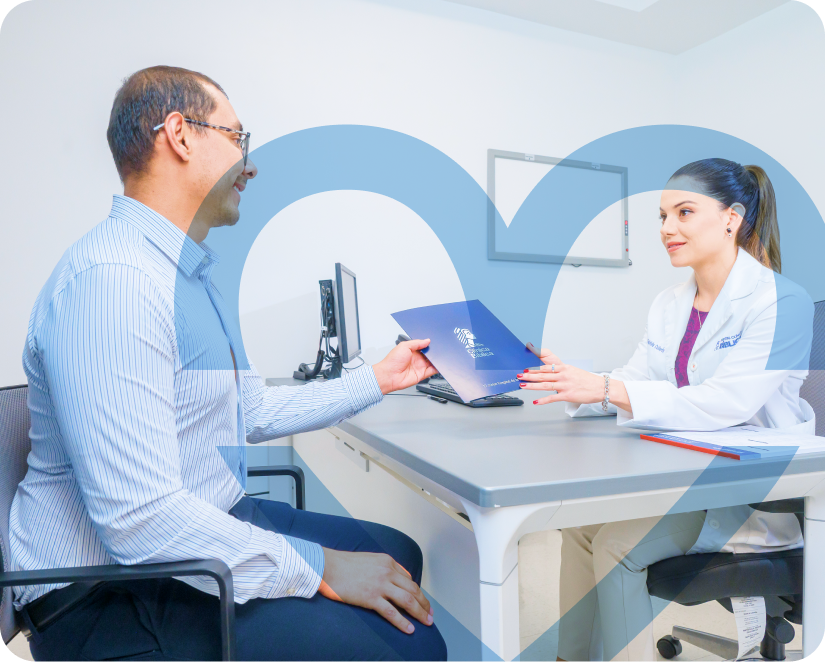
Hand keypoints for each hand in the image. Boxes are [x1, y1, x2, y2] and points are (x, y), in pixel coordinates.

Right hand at [318, 548, 433, 633]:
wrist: (327, 566)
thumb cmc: (345, 564)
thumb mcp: (370, 560)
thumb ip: (384, 568)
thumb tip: (396, 580)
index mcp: (388, 562)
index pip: (409, 580)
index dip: (419, 593)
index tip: (424, 603)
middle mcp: (387, 572)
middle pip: (413, 590)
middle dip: (424, 604)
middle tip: (430, 615)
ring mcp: (380, 585)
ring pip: (407, 601)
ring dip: (420, 613)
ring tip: (427, 623)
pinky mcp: (371, 597)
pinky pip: (391, 612)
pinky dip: (403, 622)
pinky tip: (410, 629)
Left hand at [372, 339, 436, 394]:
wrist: (389, 375)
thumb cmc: (392, 361)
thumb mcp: (404, 346)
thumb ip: (417, 343)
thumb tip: (427, 340)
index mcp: (412, 351)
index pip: (424, 346)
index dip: (429, 344)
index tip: (434, 342)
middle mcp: (416, 359)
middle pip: (430, 354)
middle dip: (435, 351)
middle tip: (439, 348)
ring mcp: (420, 366)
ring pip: (433, 362)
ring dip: (437, 359)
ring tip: (441, 355)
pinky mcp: (422, 374)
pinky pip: (432, 371)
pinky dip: (437, 368)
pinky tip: (440, 364)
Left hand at [518, 345, 603, 404]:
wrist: (600, 387)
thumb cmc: (587, 380)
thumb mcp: (573, 370)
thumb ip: (561, 370)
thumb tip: (550, 371)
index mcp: (564, 368)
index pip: (546, 367)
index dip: (534, 368)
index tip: (525, 369)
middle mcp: (563, 375)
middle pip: (543, 375)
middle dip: (529, 376)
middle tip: (519, 376)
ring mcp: (565, 385)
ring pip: (545, 385)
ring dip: (533, 386)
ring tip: (523, 386)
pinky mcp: (567, 395)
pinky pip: (553, 398)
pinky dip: (543, 400)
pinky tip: (536, 402)